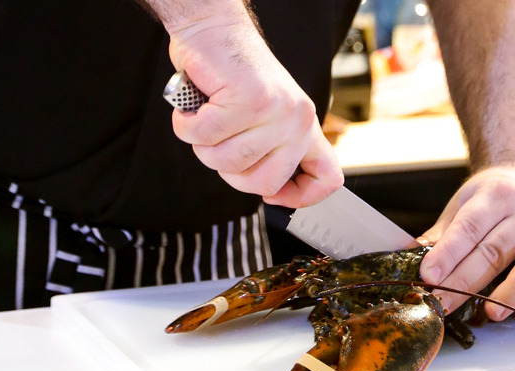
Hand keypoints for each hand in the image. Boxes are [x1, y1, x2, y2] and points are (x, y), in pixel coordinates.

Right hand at [164, 4, 343, 207]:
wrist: (215, 29)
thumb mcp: (265, 119)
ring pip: (226, 162)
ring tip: (207, 116)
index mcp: (305, 128)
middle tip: (220, 142)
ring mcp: (274, 111)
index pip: (328, 179)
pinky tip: (193, 106)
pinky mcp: (246, 100)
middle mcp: (298, 121)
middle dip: (230, 172)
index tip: (272, 196)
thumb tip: (271, 193)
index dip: (301, 197)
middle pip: (262, 184)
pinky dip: (186, 125)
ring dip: (203, 144)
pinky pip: (203, 137)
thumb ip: (271, 152)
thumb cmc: (233, 78)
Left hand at [418, 166, 514, 319]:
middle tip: (442, 303)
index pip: (468, 228)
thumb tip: (408, 258)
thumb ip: (441, 235)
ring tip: (492, 311)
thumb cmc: (488, 200)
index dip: (447, 253)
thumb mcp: (461, 207)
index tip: (427, 276)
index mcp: (494, 196)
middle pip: (495, 250)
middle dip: (465, 280)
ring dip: (514, 288)